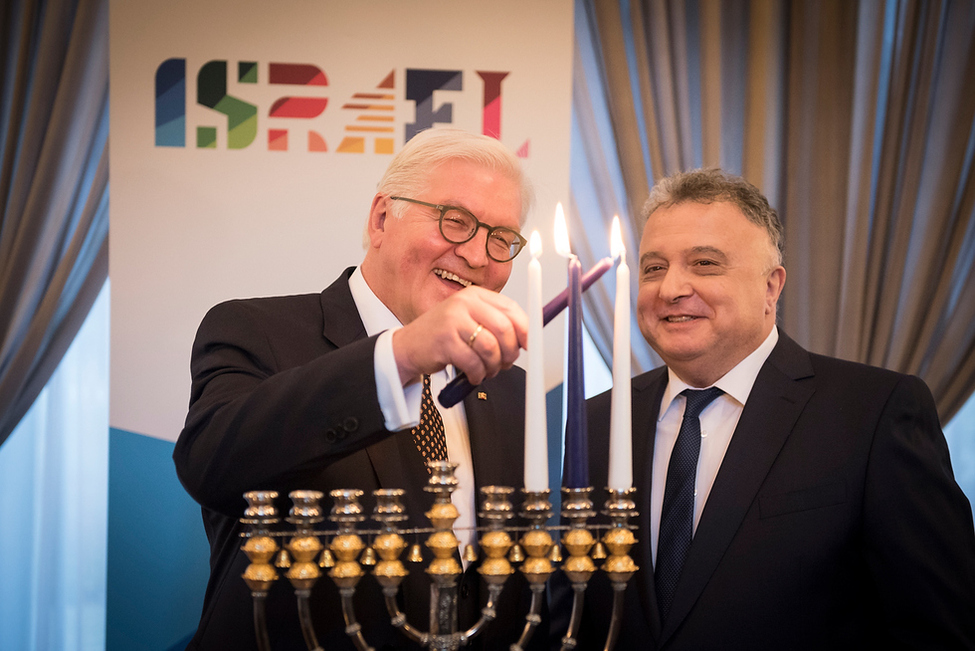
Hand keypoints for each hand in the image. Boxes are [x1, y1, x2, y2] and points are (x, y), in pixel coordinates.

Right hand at [391, 286, 527, 385]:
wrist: (409, 346)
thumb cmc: (444, 336)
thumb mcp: (470, 321)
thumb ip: (495, 324)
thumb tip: (528, 338)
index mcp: (474, 295)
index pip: (511, 308)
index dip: (525, 329)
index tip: (528, 345)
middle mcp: (463, 303)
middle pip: (504, 328)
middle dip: (510, 352)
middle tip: (506, 363)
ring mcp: (452, 321)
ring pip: (490, 347)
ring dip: (493, 366)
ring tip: (487, 370)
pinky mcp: (444, 341)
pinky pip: (473, 362)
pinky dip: (478, 374)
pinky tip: (473, 374)